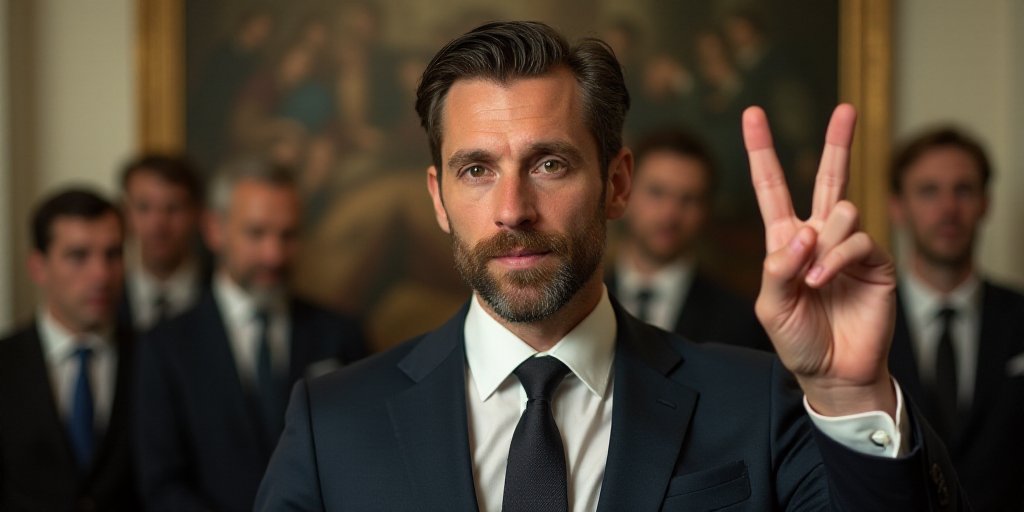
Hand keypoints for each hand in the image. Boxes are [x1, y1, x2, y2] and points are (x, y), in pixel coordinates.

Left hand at [743, 104, 897, 417]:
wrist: (832, 372)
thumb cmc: (797, 340)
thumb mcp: (770, 306)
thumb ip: (777, 268)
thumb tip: (804, 231)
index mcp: (786, 241)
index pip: (773, 188)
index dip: (762, 152)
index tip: (753, 114)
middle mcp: (819, 237)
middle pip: (830, 178)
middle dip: (838, 142)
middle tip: (846, 109)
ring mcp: (849, 247)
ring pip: (842, 210)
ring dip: (822, 243)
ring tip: (813, 279)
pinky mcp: (876, 262)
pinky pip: (857, 239)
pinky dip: (836, 258)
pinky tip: (824, 279)